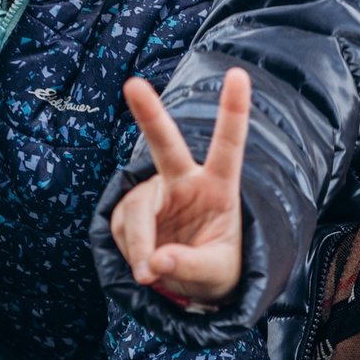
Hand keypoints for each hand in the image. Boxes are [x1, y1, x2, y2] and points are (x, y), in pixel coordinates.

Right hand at [109, 71, 251, 306]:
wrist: (191, 285)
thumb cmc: (217, 269)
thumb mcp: (216, 274)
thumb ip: (190, 266)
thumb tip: (154, 261)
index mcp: (219, 187)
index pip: (228, 146)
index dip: (233, 111)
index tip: (238, 75)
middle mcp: (184, 182)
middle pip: (164, 144)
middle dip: (148, 113)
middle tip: (133, 85)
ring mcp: (153, 193)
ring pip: (136, 212)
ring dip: (138, 245)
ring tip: (149, 275)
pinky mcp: (129, 210)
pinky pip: (121, 229)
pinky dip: (130, 252)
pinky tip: (143, 264)